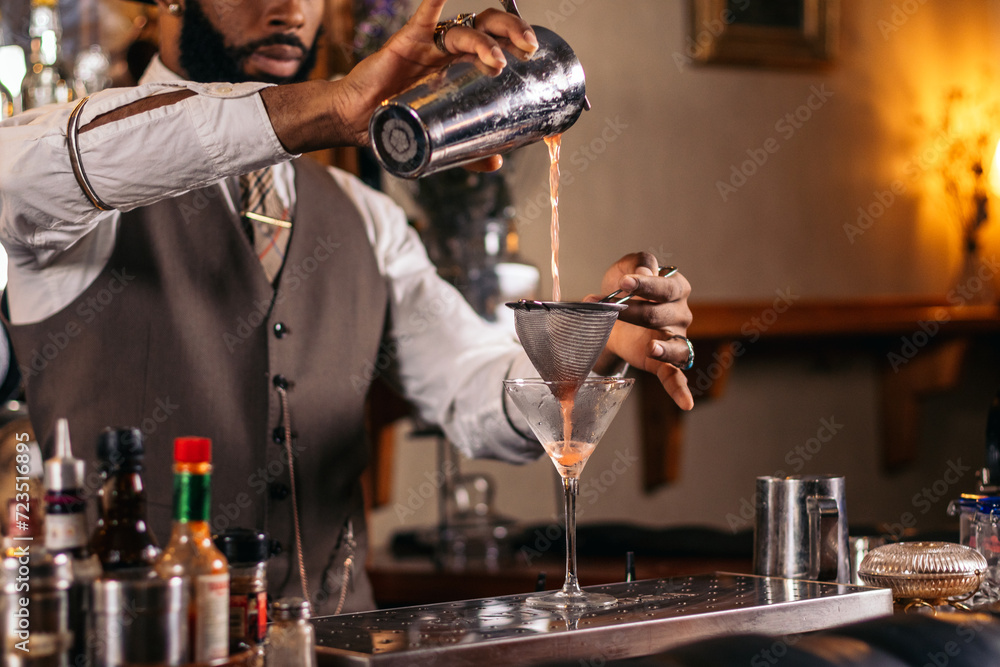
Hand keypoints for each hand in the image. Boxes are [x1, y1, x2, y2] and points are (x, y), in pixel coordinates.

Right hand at [337, 0, 537, 146]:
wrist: (358, 122)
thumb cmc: (399, 124)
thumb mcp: (439, 142)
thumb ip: (466, 152)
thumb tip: (496, 164)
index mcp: (463, 67)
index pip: (498, 43)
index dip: (517, 41)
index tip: (534, 54)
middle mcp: (450, 51)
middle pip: (489, 27)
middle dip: (512, 30)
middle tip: (527, 47)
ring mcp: (430, 45)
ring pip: (464, 29)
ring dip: (484, 39)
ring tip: (495, 60)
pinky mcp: (407, 42)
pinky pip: (423, 15)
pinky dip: (435, 1)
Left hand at [589, 252, 693, 409]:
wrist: (610, 313)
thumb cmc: (623, 288)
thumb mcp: (626, 267)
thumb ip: (638, 263)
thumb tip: (645, 272)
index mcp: (676, 287)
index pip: (664, 286)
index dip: (644, 285)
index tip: (625, 283)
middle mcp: (681, 314)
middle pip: (661, 315)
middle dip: (633, 311)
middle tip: (610, 308)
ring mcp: (676, 340)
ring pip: (676, 347)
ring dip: (662, 348)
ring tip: (650, 348)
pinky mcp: (663, 362)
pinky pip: (675, 377)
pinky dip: (680, 391)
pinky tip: (686, 403)